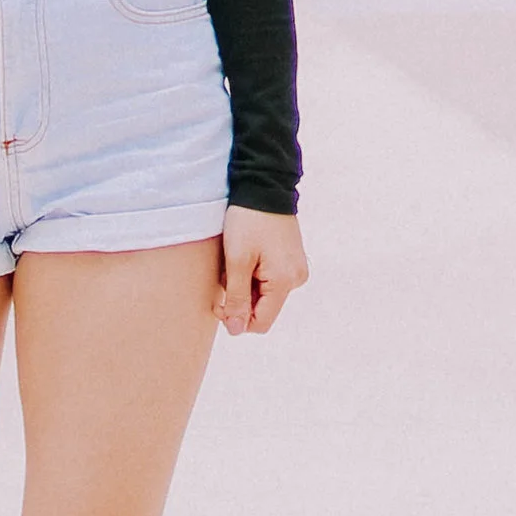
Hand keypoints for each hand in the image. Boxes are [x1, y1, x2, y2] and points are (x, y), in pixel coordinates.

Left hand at [216, 207, 306, 336]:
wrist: (264, 185)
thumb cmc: (248, 221)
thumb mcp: (237, 260)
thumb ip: (236, 298)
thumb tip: (236, 330)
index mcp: (285, 282)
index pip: (260, 323)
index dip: (236, 318)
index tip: (219, 300)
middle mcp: (296, 279)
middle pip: (262, 308)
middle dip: (239, 296)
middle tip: (226, 273)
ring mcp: (296, 269)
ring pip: (263, 294)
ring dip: (244, 284)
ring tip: (236, 260)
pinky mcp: (291, 260)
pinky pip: (269, 280)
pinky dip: (253, 274)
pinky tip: (246, 256)